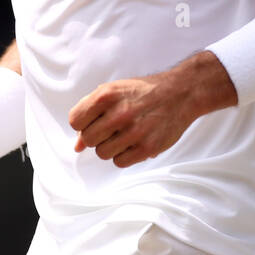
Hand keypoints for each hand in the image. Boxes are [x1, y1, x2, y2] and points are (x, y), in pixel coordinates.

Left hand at [68, 53, 236, 167]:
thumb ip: (91, 114)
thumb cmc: (142, 92)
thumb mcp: (114, 92)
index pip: (75, 121)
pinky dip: (124, 155)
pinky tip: (133, 142)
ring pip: (102, 153)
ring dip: (110, 147)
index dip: (83, 123)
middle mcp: (119, 113)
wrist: (179, 94)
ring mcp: (134, 131)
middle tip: (112, 128)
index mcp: (106, 95)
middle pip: (88, 139)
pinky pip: (119, 162)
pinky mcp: (147, 148)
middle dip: (97, 135)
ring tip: (125, 134)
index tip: (95, 120)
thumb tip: (77, 147)